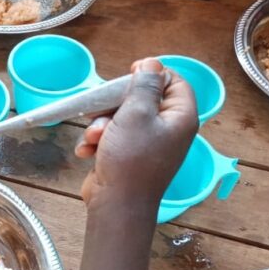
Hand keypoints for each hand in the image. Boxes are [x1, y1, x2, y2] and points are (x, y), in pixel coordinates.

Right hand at [74, 59, 197, 209]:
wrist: (116, 204)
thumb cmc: (130, 157)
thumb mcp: (136, 114)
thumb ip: (145, 85)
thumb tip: (152, 64)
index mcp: (180, 117)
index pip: (175, 82)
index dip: (154, 73)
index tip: (131, 71)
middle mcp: (167, 129)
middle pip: (143, 98)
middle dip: (116, 103)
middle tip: (101, 107)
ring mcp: (147, 144)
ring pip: (122, 118)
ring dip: (102, 124)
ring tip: (95, 137)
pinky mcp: (127, 155)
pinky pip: (112, 137)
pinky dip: (98, 141)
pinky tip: (88, 151)